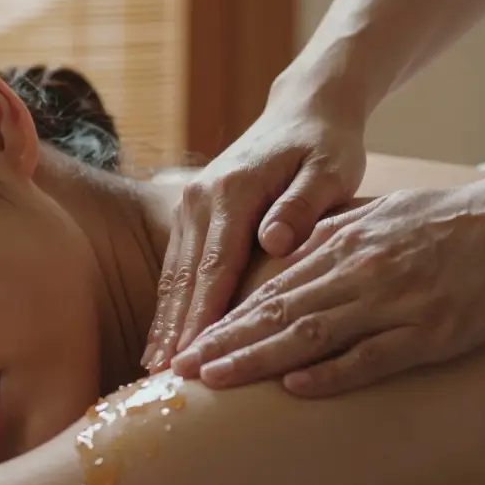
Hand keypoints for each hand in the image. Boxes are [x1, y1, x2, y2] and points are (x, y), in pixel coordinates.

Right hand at [142, 91, 367, 371]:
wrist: (303, 109)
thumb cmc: (324, 144)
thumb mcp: (329, 168)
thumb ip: (304, 205)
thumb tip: (275, 241)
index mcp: (233, 191)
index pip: (215, 266)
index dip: (203, 315)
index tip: (195, 353)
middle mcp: (201, 198)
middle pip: (184, 276)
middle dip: (173, 328)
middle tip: (164, 376)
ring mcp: (190, 205)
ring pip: (173, 274)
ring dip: (164, 321)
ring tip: (154, 367)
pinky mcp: (191, 213)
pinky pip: (176, 266)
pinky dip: (170, 303)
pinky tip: (164, 336)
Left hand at [173, 173, 484, 396]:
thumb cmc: (452, 217)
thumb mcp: (380, 212)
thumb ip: (330, 232)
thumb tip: (287, 247)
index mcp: (342, 246)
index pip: (267, 289)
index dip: (222, 318)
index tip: (186, 342)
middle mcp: (358, 272)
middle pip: (275, 312)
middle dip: (222, 343)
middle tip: (177, 370)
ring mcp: (394, 302)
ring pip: (310, 333)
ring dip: (256, 359)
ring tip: (213, 380)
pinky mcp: (431, 330)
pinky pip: (373, 356)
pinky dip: (332, 372)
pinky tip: (294, 386)